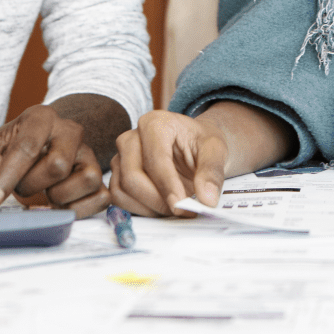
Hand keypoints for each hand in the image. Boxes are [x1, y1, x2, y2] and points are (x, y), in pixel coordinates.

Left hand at [0, 104, 109, 218]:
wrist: (38, 145)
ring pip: (87, 179)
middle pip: (58, 165)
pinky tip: (59, 204)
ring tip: (44, 193)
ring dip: (59, 197)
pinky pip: (101, 197)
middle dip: (31, 186)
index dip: (7, 178)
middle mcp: (70, 131)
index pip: (27, 147)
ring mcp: (88, 152)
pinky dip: (78, 209)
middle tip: (20, 186)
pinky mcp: (99, 174)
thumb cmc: (9, 147)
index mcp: (42, 118)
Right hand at [110, 110, 229, 216]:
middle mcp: (132, 138)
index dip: (168, 186)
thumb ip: (212, 171)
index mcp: (155, 123)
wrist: (193, 146)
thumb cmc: (200, 142)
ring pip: (121, 191)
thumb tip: (207, 199)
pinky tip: (162, 206)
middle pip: (132, 177)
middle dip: (157, 201)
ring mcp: (121, 157)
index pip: (155, 159)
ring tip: (174, 207)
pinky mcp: (118, 175)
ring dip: (148, 208)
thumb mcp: (216, 149)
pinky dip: (140, 210)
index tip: (181, 205)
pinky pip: (119, 199)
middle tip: (182, 210)